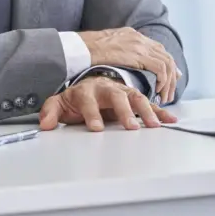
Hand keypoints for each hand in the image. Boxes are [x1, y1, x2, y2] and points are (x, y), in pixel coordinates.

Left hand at [39, 76, 177, 131]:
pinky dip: (159, 111)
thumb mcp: (60, 104)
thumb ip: (51, 112)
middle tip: (130, 126)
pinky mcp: (133, 99)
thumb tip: (45, 124)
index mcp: (87, 90)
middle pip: (117, 96)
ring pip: (136, 98)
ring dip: (146, 111)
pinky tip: (169, 120)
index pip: (89, 100)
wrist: (89, 87)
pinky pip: (149, 104)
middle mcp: (107, 88)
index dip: (92, 113)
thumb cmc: (77, 99)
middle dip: (124, 111)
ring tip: (152, 125)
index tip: (95, 128)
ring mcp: (122, 92)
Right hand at [78, 28, 180, 103]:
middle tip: (170, 92)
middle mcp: (139, 38)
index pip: (157, 48)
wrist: (80, 48)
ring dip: (168, 82)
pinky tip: (157, 91)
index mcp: (132, 35)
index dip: (167, 64)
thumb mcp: (107, 48)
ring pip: (166, 63)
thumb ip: (119, 53)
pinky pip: (160, 68)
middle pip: (165, 55)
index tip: (171, 77)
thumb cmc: (87, 51)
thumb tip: (126, 64)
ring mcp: (140, 45)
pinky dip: (162, 80)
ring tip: (164, 97)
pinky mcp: (138, 55)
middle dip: (172, 76)